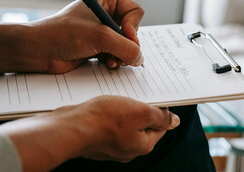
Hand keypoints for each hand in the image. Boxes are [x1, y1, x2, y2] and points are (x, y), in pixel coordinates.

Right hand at [0, 96, 179, 171]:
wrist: (70, 127)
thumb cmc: (103, 120)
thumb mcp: (140, 112)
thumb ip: (160, 117)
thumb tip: (174, 121)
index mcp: (142, 145)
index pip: (160, 126)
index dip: (160, 109)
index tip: (155, 96)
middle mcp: (127, 149)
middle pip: (142, 125)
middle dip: (139, 108)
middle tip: (134, 94)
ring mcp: (110, 145)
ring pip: (124, 123)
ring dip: (123, 109)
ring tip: (116, 98)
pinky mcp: (97, 139)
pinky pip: (108, 124)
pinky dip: (108, 114)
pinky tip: (103, 105)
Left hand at [24, 0, 144, 73]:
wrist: (39, 50)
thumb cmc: (64, 34)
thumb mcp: (100, 37)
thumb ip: (126, 47)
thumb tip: (140, 58)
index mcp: (106, 0)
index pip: (135, 11)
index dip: (134, 26)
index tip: (127, 37)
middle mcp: (105, 14)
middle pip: (132, 30)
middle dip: (127, 44)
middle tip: (120, 54)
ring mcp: (101, 32)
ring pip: (125, 44)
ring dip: (121, 55)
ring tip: (111, 61)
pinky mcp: (97, 47)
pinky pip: (116, 54)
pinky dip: (114, 60)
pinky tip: (106, 64)